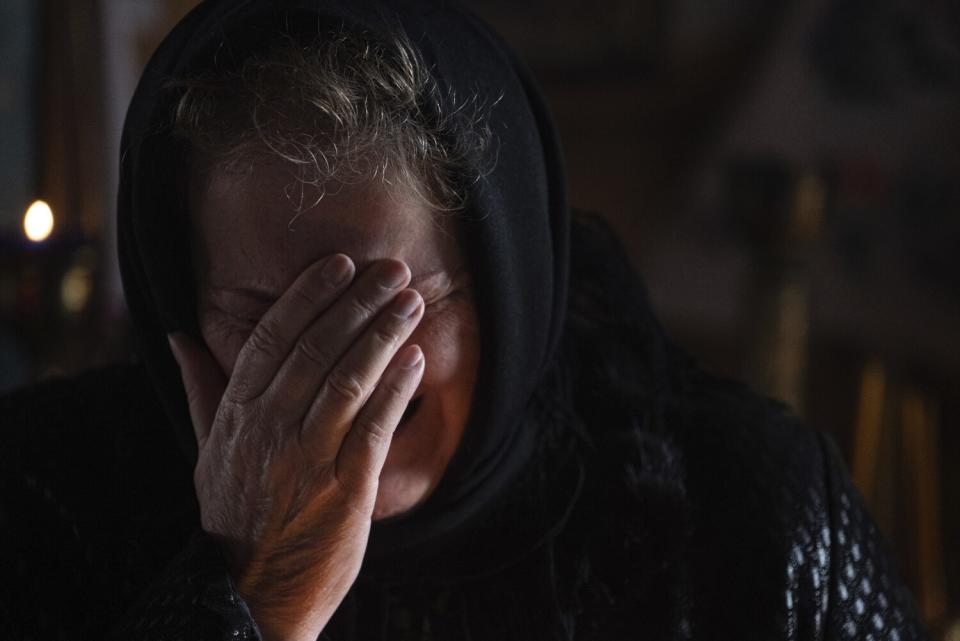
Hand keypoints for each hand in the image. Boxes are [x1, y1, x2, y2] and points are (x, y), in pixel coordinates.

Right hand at [168, 255, 424, 640]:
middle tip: (391, 270)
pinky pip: (374, 428)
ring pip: (348, 381)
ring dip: (383, 335)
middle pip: (316, 349)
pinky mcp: (345, 490)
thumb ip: (203, 390)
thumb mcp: (206, 450)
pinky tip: (416, 359)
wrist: (249, 593)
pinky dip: (396, 389)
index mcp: (237, 415)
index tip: (339, 264)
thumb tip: (179, 337)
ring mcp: (308, 459)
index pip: (271, 338)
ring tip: (410, 302)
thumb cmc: (233, 515)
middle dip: (357, 303)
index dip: (307, 296)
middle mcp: (270, 429)